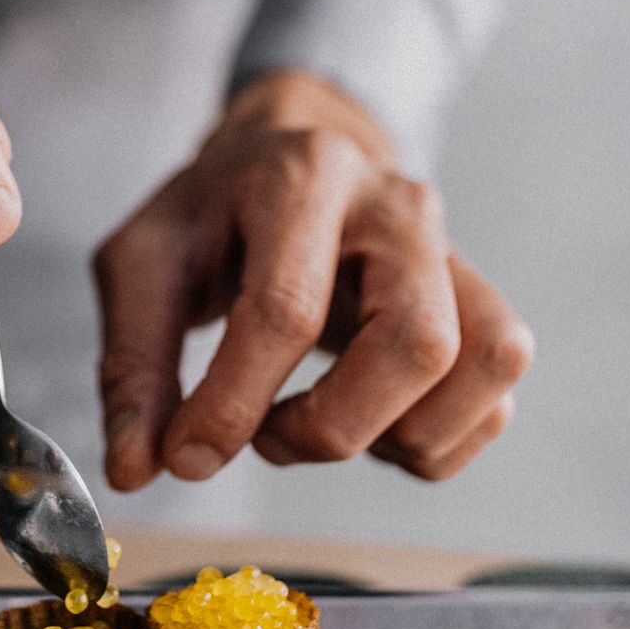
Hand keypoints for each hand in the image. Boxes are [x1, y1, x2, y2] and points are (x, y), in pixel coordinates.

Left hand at [95, 67, 531, 490]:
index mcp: (303, 177)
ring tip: (326, 425)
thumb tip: (137, 469)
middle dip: (335, 426)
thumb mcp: (142, 263)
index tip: (187, 456)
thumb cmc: (213, 215)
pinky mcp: (480, 301)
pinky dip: (435, 442)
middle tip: (267, 437)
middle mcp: (397, 206)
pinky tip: (367, 424)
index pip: (289, 309)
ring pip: (485, 362)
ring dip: (402, 435)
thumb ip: (132, 365)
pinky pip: (497, 398)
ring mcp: (454, 251)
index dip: (235, 403)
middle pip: (417, 342)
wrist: (289, 159)